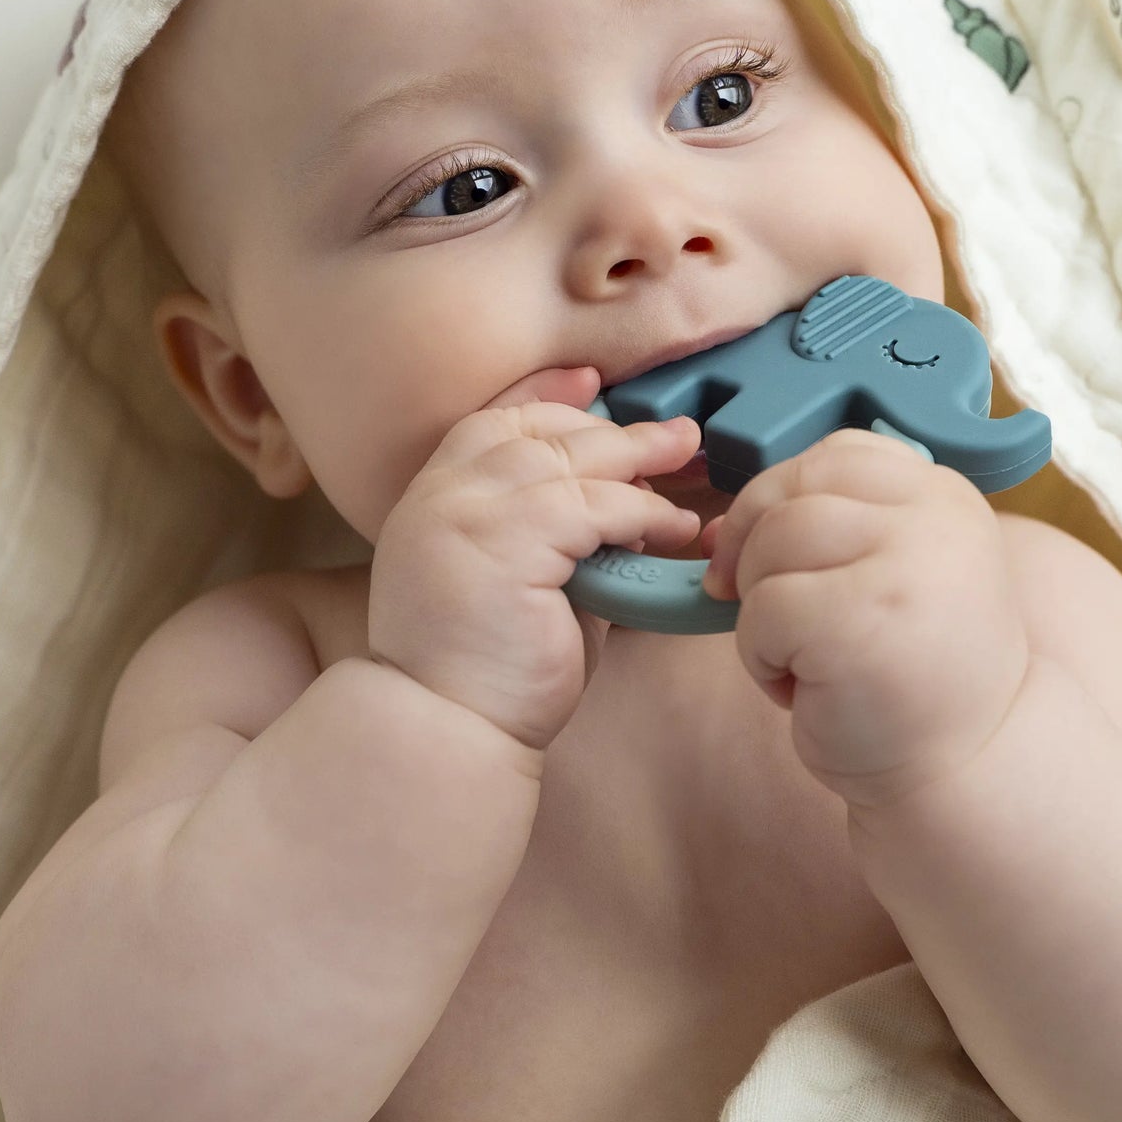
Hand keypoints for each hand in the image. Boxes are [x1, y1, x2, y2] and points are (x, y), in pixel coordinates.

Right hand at [368, 368, 704, 754]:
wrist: (446, 732)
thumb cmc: (487, 675)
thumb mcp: (523, 586)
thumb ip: (560, 541)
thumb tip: (628, 515)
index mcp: (433, 499)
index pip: (494, 421)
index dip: (550, 399)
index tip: (596, 390)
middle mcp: (442, 494)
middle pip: (538, 432)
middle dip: (615, 431)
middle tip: (678, 436)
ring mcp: (467, 512)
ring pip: (569, 459)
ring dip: (638, 464)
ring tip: (687, 471)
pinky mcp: (505, 541)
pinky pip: (592, 506)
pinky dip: (643, 512)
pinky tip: (673, 527)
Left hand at [698, 428, 1029, 808]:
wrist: (966, 768)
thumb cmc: (910, 675)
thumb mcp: (890, 575)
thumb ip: (827, 530)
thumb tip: (713, 532)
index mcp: (943, 496)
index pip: (835, 454)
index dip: (780, 496)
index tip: (767, 552)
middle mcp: (933, 518)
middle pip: (792, 492)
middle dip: (754, 550)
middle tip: (769, 614)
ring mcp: (902, 566)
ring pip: (771, 543)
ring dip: (759, 608)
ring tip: (801, 658)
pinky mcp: (860, 621)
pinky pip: (763, 609)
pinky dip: (760, 655)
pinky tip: (804, 689)